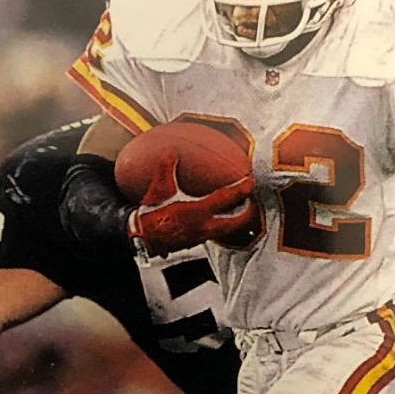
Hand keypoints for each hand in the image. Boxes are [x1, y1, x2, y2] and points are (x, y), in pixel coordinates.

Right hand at [130, 149, 259, 256]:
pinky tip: (212, 222)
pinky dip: (218, 227)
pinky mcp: (193, 244)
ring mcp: (200, 237)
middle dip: (246, 214)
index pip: (226, 198)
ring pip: (224, 231)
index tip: (251, 182)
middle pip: (234, 222)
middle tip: (253, 205)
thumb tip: (169, 149)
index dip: (241, 189)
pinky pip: (211, 234)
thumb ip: (165, 168)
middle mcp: (204, 226)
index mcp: (199, 211)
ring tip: (239, 214)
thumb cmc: (150, 214)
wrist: (141, 240)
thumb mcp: (158, 188)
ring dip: (234, 222)